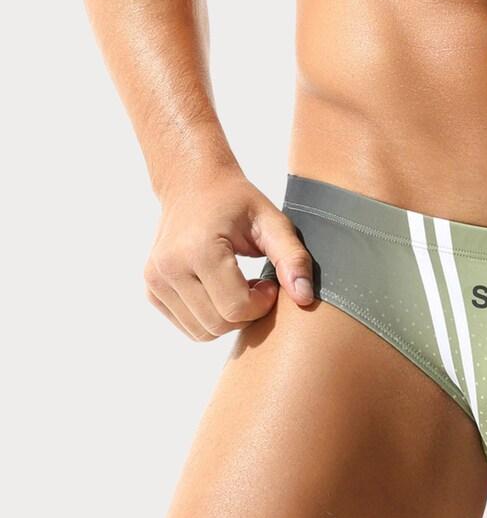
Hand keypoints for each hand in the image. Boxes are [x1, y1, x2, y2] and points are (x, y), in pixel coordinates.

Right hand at [144, 168, 314, 339]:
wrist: (192, 185)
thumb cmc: (237, 201)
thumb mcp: (272, 221)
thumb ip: (292, 258)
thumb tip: (305, 298)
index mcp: (199, 249)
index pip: (236, 308)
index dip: (262, 303)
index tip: (269, 282)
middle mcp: (169, 267)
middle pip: (219, 324)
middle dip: (247, 313)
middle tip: (258, 285)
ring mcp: (155, 280)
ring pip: (202, 332)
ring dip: (229, 318)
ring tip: (240, 285)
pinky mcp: (151, 289)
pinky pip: (188, 326)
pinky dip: (210, 317)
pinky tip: (221, 289)